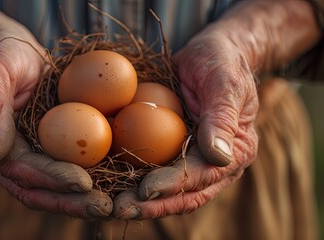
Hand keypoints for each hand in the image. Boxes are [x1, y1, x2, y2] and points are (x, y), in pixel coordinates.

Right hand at [0, 18, 111, 217]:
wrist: (11, 50)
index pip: (23, 171)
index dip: (52, 179)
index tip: (83, 182)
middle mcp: (8, 158)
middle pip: (39, 190)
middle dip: (72, 202)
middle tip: (104, 208)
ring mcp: (29, 155)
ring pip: (54, 188)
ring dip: (82, 200)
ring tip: (113, 206)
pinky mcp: (47, 148)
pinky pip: (67, 168)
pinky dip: (89, 180)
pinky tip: (115, 184)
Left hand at [113, 26, 258, 218]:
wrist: (212, 54)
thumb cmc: (221, 62)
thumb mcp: (224, 83)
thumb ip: (221, 118)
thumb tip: (218, 157)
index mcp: (235, 151)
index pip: (202, 176)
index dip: (173, 186)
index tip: (145, 191)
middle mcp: (215, 163)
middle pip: (184, 194)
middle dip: (153, 206)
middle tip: (120, 209)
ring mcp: (194, 160)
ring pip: (169, 191)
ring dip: (140, 202)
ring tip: (111, 206)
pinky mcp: (175, 152)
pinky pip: (155, 171)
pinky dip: (135, 182)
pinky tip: (110, 185)